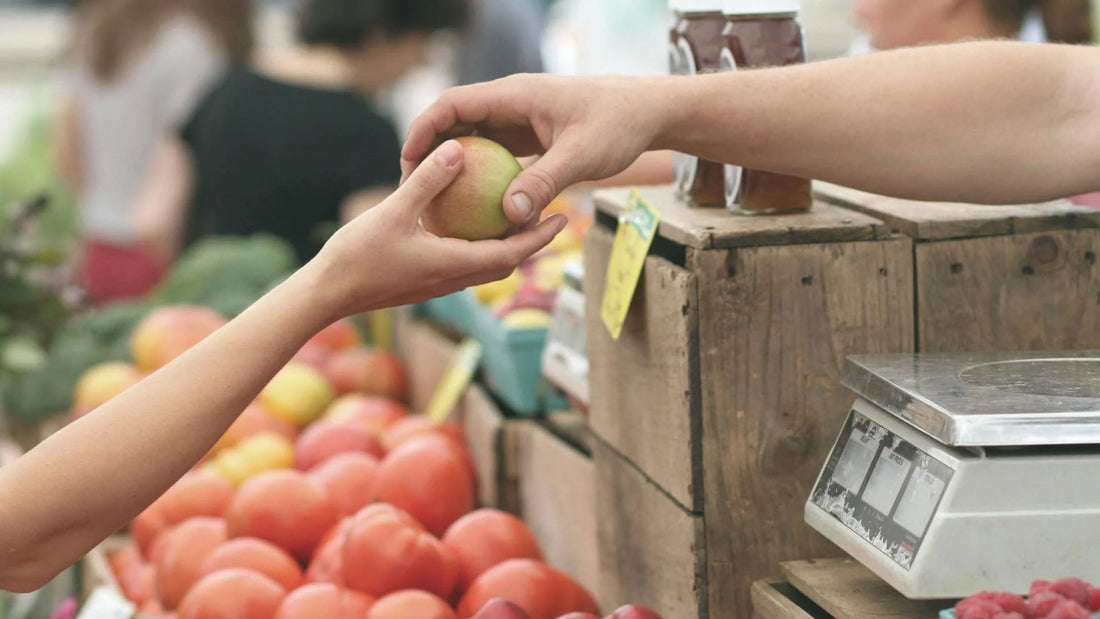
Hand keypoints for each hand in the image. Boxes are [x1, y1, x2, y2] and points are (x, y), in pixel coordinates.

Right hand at [310, 139, 566, 319]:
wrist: (326, 295)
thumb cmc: (357, 256)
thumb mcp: (394, 211)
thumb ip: (427, 181)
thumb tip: (458, 149)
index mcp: (453, 265)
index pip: (511, 254)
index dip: (539, 237)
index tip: (562, 218)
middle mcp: (452, 279)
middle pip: (504, 262)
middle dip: (530, 242)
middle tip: (550, 215)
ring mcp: (437, 283)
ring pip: (483, 265)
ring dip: (504, 245)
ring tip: (516, 216)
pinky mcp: (422, 282)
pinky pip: (461, 262)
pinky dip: (476, 245)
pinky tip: (467, 223)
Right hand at [402, 74, 670, 223]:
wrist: (649, 112)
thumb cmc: (618, 125)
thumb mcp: (581, 156)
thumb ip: (544, 183)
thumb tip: (509, 216)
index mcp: (514, 95)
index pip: (453, 104)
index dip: (424, 129)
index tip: (408, 161)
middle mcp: (511, 104)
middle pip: (456, 122)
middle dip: (430, 151)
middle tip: (412, 188)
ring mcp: (520, 120)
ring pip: (474, 139)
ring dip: (454, 166)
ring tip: (435, 201)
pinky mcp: (531, 137)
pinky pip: (496, 154)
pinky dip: (481, 176)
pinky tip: (475, 207)